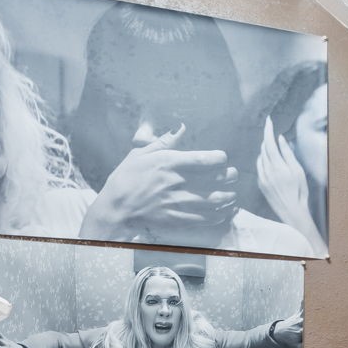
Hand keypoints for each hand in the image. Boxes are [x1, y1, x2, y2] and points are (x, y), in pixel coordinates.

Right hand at [80, 123, 238, 247]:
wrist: (116, 208)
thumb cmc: (126, 178)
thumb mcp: (141, 154)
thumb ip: (164, 142)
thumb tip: (181, 128)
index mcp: (169, 163)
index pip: (205, 159)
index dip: (219, 158)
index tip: (222, 158)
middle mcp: (177, 182)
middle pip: (215, 180)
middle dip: (229, 177)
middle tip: (232, 175)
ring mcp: (178, 202)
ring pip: (214, 201)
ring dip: (228, 198)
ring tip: (232, 194)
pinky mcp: (178, 219)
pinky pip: (206, 219)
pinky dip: (219, 216)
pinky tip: (224, 212)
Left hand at [256, 117, 327, 256]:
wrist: (292, 212)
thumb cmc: (300, 191)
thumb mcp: (298, 171)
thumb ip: (288, 154)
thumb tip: (280, 139)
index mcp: (278, 166)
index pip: (270, 143)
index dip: (268, 130)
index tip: (268, 121)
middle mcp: (267, 171)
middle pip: (264, 148)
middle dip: (267, 138)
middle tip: (271, 131)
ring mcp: (262, 178)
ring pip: (260, 157)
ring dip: (266, 150)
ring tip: (274, 148)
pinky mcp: (261, 184)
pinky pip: (259, 167)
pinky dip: (264, 160)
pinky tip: (271, 162)